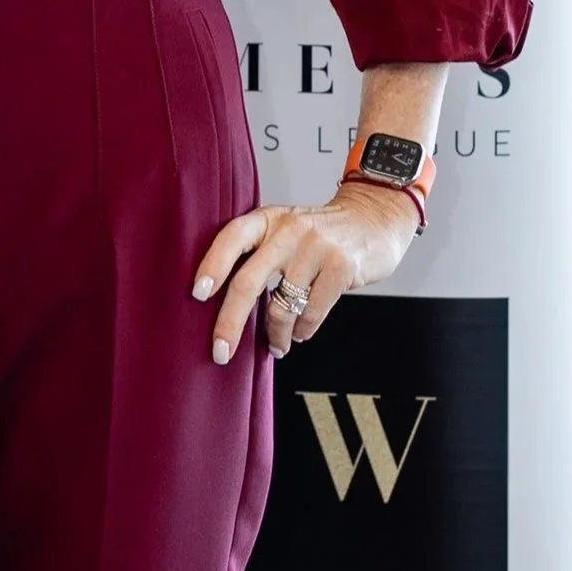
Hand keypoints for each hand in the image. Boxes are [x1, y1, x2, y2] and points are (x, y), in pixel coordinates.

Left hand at [191, 183, 422, 363]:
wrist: (373, 219)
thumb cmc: (320, 232)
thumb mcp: (284, 228)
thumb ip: (258, 252)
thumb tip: (223, 302)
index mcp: (268, 218)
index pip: (231, 238)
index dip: (212, 266)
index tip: (198, 295)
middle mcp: (289, 231)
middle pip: (248, 282)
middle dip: (230, 323)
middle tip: (221, 351)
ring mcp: (316, 249)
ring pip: (282, 307)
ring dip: (275, 335)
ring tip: (276, 345)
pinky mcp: (341, 268)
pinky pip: (311, 314)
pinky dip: (302, 331)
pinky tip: (300, 333)